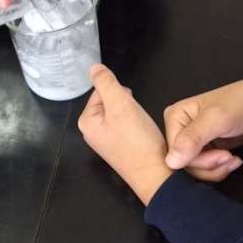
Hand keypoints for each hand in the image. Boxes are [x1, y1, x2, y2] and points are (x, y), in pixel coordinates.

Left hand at [78, 64, 171, 204]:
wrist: (156, 175)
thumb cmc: (138, 141)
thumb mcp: (121, 104)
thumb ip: (106, 82)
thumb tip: (94, 68)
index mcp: (86, 122)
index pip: (101, 90)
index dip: (119, 93)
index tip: (129, 105)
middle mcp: (92, 133)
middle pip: (110, 102)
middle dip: (126, 104)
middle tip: (137, 117)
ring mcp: (106, 141)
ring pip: (120, 114)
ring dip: (132, 115)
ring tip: (141, 126)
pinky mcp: (120, 148)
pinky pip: (127, 127)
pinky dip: (136, 126)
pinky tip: (143, 134)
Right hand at [164, 80, 242, 180]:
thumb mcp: (217, 119)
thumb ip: (192, 138)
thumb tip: (171, 161)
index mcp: (174, 117)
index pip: (174, 153)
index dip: (197, 160)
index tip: (222, 155)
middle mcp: (179, 129)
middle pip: (182, 163)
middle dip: (208, 166)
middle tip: (228, 157)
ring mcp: (192, 141)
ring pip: (193, 169)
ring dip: (215, 169)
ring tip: (232, 159)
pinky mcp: (205, 149)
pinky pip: (203, 169)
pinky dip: (218, 169)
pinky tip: (232, 160)